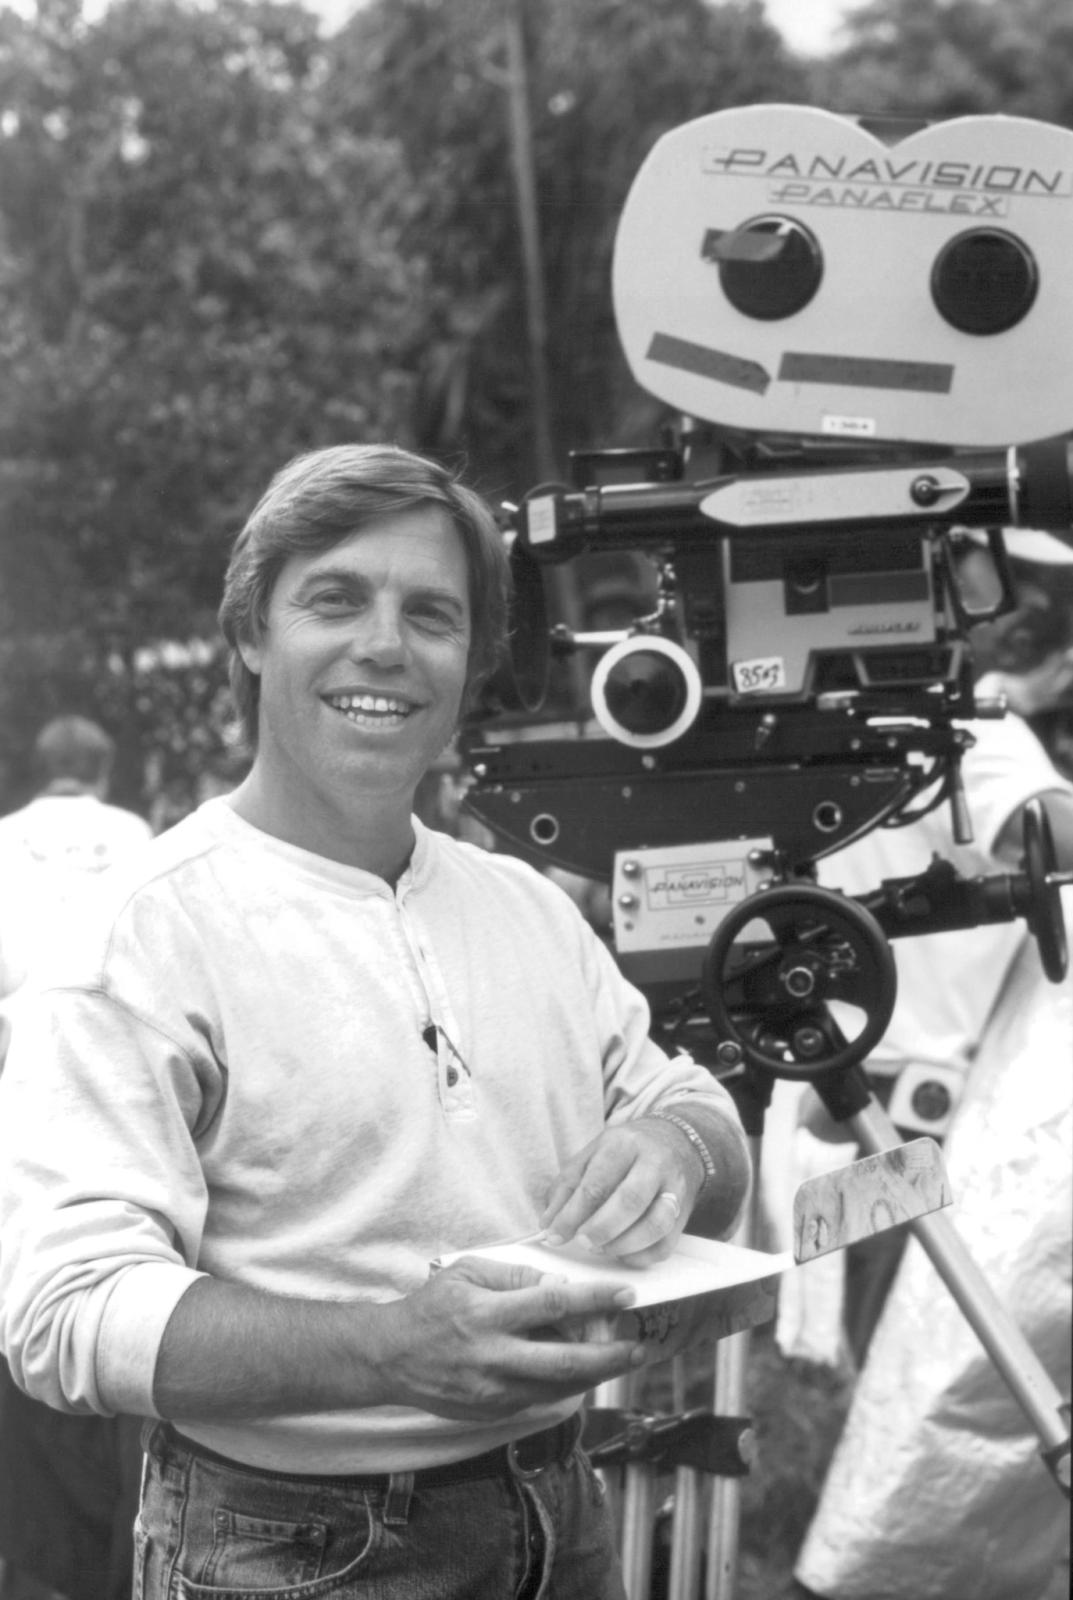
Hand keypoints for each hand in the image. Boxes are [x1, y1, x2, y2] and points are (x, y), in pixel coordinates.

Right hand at [377, 1256, 643, 1420]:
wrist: (392, 1357)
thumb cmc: (431, 1307)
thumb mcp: (466, 1272)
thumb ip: (513, 1275)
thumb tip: (556, 1281)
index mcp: (487, 1314)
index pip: (552, 1304)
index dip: (593, 1300)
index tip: (624, 1294)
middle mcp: (494, 1356)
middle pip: (566, 1360)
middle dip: (610, 1355)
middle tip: (639, 1348)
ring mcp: (494, 1390)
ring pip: (559, 1387)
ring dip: (596, 1374)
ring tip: (620, 1359)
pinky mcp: (493, 1412)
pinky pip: (541, 1398)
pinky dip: (566, 1384)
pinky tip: (581, 1370)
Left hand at [539, 1119, 702, 1266]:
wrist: (673, 1142)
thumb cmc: (623, 1153)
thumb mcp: (590, 1156)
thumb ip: (566, 1187)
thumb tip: (548, 1224)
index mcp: (623, 1144)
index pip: (596, 1183)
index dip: (572, 1215)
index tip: (554, 1236)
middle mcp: (653, 1163)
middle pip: (629, 1201)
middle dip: (600, 1229)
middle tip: (581, 1243)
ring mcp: (674, 1188)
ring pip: (655, 1225)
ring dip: (622, 1245)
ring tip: (601, 1248)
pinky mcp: (684, 1213)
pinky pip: (666, 1244)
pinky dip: (640, 1256)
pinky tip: (621, 1253)